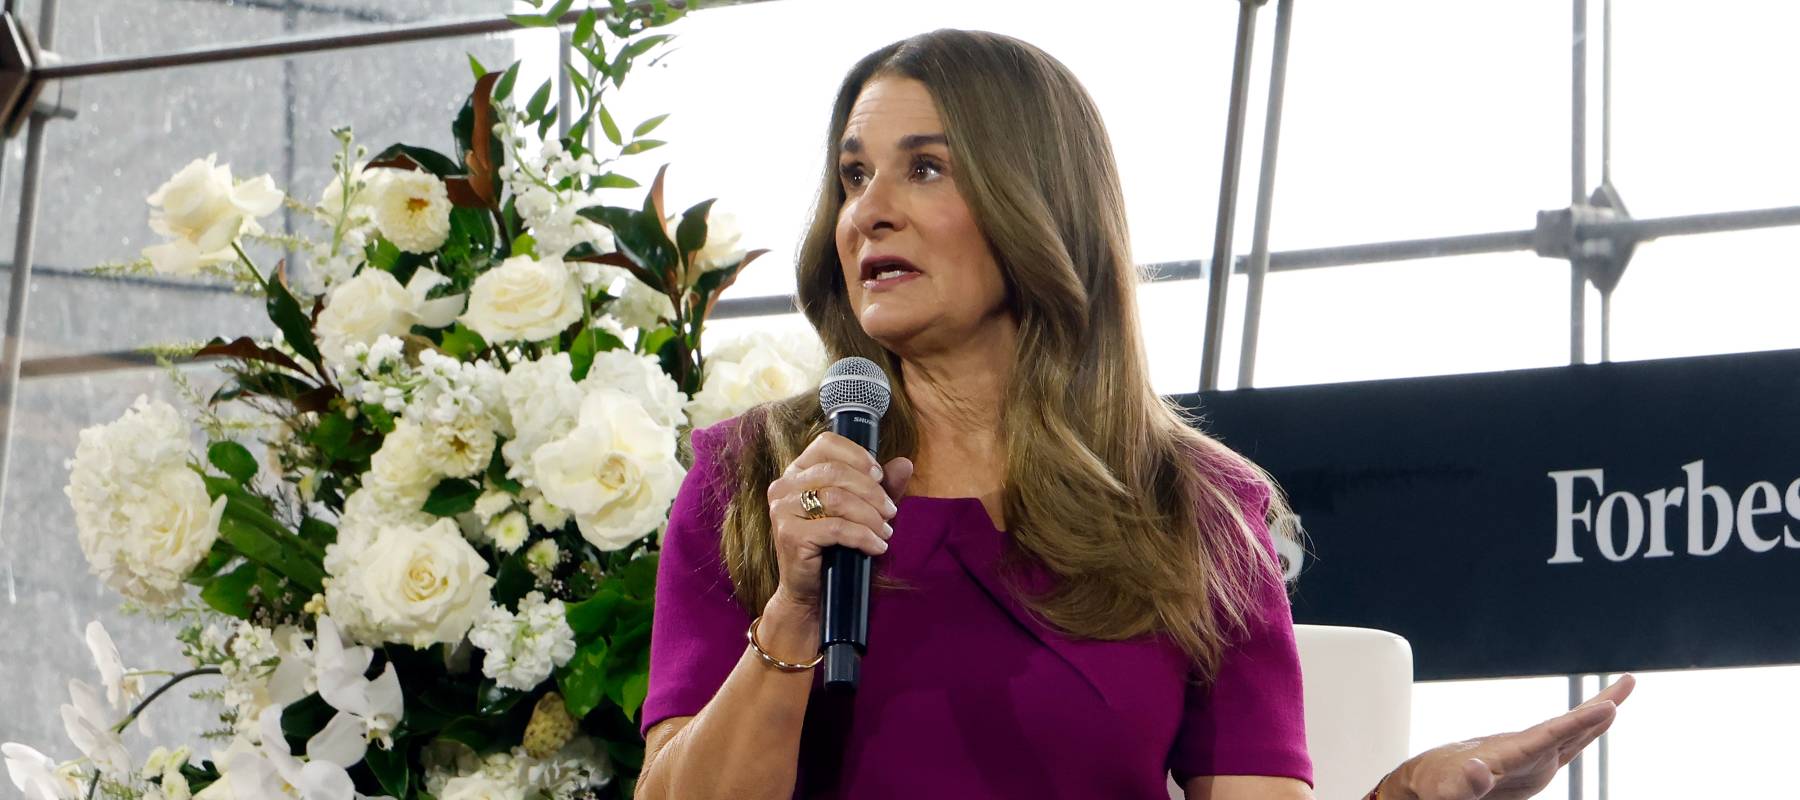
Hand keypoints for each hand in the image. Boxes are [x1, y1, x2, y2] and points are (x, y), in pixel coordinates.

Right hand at [764, 432, 912, 611]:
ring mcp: (783, 510)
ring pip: (837, 499)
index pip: (826, 443)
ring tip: (885, 532)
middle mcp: (784, 486)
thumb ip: (881, 488)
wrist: (811, 592)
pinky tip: (876, 546)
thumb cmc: (835, 549)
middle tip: (891, 512)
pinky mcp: (790, 535)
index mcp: (797, 472)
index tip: (880, 476)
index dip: (858, 455)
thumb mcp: (862, 512)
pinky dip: (863, 536)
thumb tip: (905, 463)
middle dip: (872, 491)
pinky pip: (836, 528)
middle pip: (836, 471)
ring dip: (870, 516)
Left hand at [1380, 674, 1635, 799]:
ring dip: (1596, 714)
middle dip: (1598, 706)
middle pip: (1567, 724)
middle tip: (1629, 682)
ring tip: (1622, 691)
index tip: (1608, 707)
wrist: (1428, 779)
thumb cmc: (1438, 786)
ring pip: (1570, 730)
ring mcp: (1530, 754)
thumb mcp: (1449, 792)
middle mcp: (1524, 747)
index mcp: (1510, 753)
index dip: (1580, 722)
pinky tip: (1598, 723)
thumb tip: (1477, 772)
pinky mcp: (1532, 765)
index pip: (1551, 734)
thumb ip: (1465, 784)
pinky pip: (1565, 744)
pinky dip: (1584, 731)